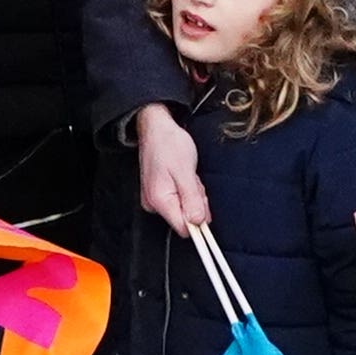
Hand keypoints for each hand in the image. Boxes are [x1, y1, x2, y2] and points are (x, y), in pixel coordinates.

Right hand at [131, 104, 206, 237]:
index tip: (201, 199)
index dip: (198, 217)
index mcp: (159, 200)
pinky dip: (187, 189)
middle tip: (193, 179)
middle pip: (186, 218)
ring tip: (188, 174)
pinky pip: (179, 199)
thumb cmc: (169, 144)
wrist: (156, 126)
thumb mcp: (185, 171)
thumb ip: (192, 199)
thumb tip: (198, 223)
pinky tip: (184, 175)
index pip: (184, 228)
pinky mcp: (158, 193)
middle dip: (196, 200)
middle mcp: (153, 204)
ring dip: (193, 193)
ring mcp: (155, 199)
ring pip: (185, 208)